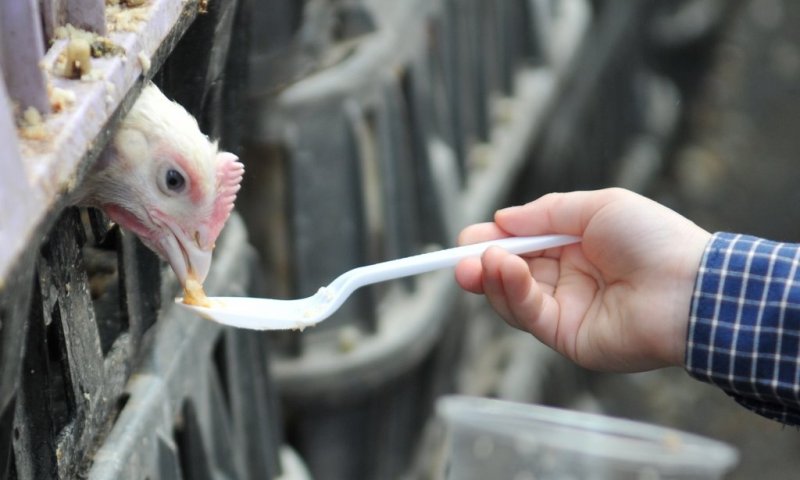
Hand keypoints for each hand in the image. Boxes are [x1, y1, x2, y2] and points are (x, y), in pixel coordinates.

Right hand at [455, 188, 709, 371]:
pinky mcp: (567, 337)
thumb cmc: (653, 238)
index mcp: (574, 248)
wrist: (690, 287)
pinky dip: (512, 293)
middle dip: (481, 265)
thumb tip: (503, 218)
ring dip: (494, 278)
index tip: (466, 239)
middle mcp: (566, 280)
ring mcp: (566, 310)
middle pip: (510, 275)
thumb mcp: (597, 207)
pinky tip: (505, 270)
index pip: (522, 246)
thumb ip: (546, 213)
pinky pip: (529, 316)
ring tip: (485, 260)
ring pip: (513, 297)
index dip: (493, 242)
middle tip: (459, 259)